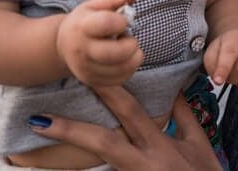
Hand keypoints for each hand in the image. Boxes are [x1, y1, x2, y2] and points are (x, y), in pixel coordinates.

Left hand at [30, 85, 221, 170]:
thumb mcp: (197, 144)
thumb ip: (183, 116)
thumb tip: (172, 90)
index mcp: (161, 145)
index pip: (130, 113)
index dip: (108, 93)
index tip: (85, 76)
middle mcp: (145, 163)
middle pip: (104, 143)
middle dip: (71, 129)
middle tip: (40, 119)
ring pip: (100, 165)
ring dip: (71, 151)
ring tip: (43, 139)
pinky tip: (59, 169)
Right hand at [56, 0, 143, 86]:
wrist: (63, 45)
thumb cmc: (84, 22)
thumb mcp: (94, 5)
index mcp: (82, 27)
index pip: (106, 23)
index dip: (122, 21)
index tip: (123, 21)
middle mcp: (82, 50)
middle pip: (116, 54)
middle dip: (131, 45)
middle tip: (127, 38)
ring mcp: (86, 69)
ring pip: (122, 69)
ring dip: (134, 57)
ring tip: (125, 48)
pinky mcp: (93, 82)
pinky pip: (121, 80)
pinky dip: (129, 69)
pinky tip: (123, 59)